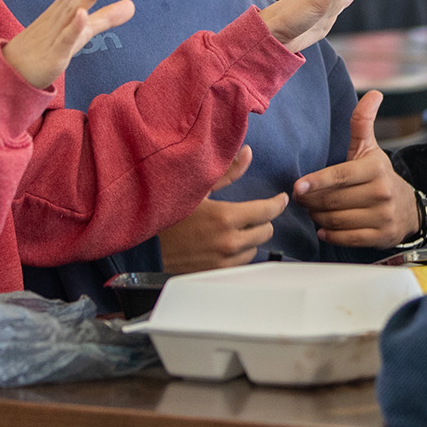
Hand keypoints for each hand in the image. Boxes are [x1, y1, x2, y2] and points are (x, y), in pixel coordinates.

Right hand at [2, 0, 134, 89]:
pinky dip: (74, 25)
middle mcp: (62, 13)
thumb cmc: (51, 44)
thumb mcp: (83, 30)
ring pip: (73, 9)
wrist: (16, 69)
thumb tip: (133, 5)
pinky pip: (65, 37)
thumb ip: (107, 16)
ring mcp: (57, 31)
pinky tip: (83, 13)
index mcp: (68, 4)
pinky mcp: (55, 52)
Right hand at [158, 145, 288, 272]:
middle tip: (248, 214)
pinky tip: (223, 244)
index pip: (267, 211)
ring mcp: (223, 261)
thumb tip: (248, 153)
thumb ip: (227, 173)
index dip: (277, 203)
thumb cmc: (168, 215)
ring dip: (249, 239)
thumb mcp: (196, 189)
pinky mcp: (217, 274)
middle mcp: (228, 242)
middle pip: (266, 231)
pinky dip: (237, 254)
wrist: (145, 249)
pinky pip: (240, 264)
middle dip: (261, 221)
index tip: (281, 199)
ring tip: (231, 230)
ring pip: (254, 249)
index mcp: (225, 217)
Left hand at [293, 91, 422, 247]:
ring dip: (318, 218)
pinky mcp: (380, 236)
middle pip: (333, 200)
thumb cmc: (377, 176)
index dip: (316, 182)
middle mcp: (382, 191)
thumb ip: (363, 122)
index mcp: (375, 168)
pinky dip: (330, 235)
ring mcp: (383, 215)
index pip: (340, 175)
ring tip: (314, 211)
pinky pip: (346, 238)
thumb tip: (374, 94)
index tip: (297, 187)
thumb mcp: (369, 149)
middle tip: (302, 199)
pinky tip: (323, 229)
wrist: (407, 208)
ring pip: (336, 220)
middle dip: (311, 201)